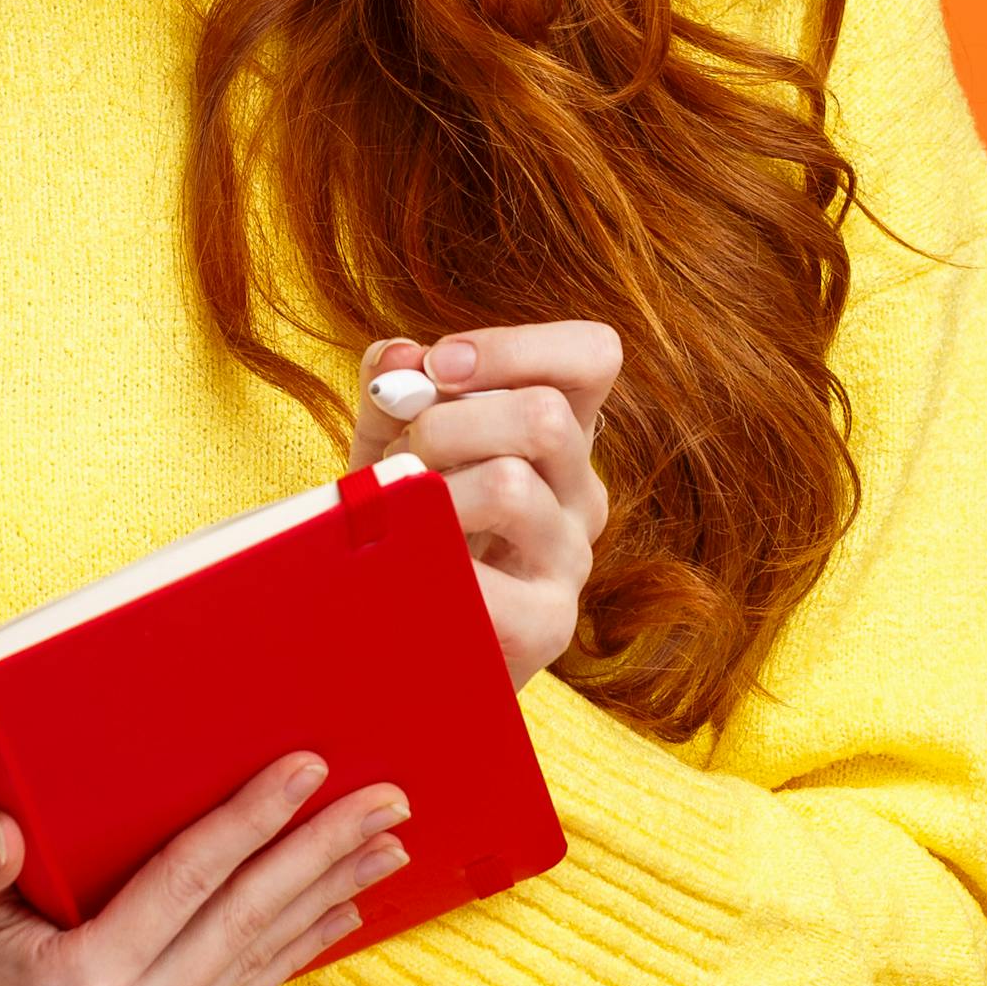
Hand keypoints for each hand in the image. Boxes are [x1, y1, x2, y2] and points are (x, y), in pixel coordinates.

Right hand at [0, 754, 415, 985]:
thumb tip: (4, 835)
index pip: (183, 887)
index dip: (250, 822)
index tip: (310, 768)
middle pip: (240, 926)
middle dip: (321, 856)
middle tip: (388, 802)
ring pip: (254, 964)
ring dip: (327, 899)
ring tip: (388, 847)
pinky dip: (295, 950)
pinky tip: (339, 908)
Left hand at [356, 322, 620, 683]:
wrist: (396, 639)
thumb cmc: (404, 527)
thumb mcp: (394, 444)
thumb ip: (392, 390)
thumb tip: (396, 357)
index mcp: (560, 436)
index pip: (594, 357)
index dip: (517, 346)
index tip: (437, 366)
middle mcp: (580, 494)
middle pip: (544, 415)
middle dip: (447, 422)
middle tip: (401, 457)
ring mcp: (570, 561)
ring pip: (510, 485)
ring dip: (427, 489)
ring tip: (393, 515)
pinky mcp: (545, 625)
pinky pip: (483, 575)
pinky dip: (422, 558)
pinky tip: (397, 566)